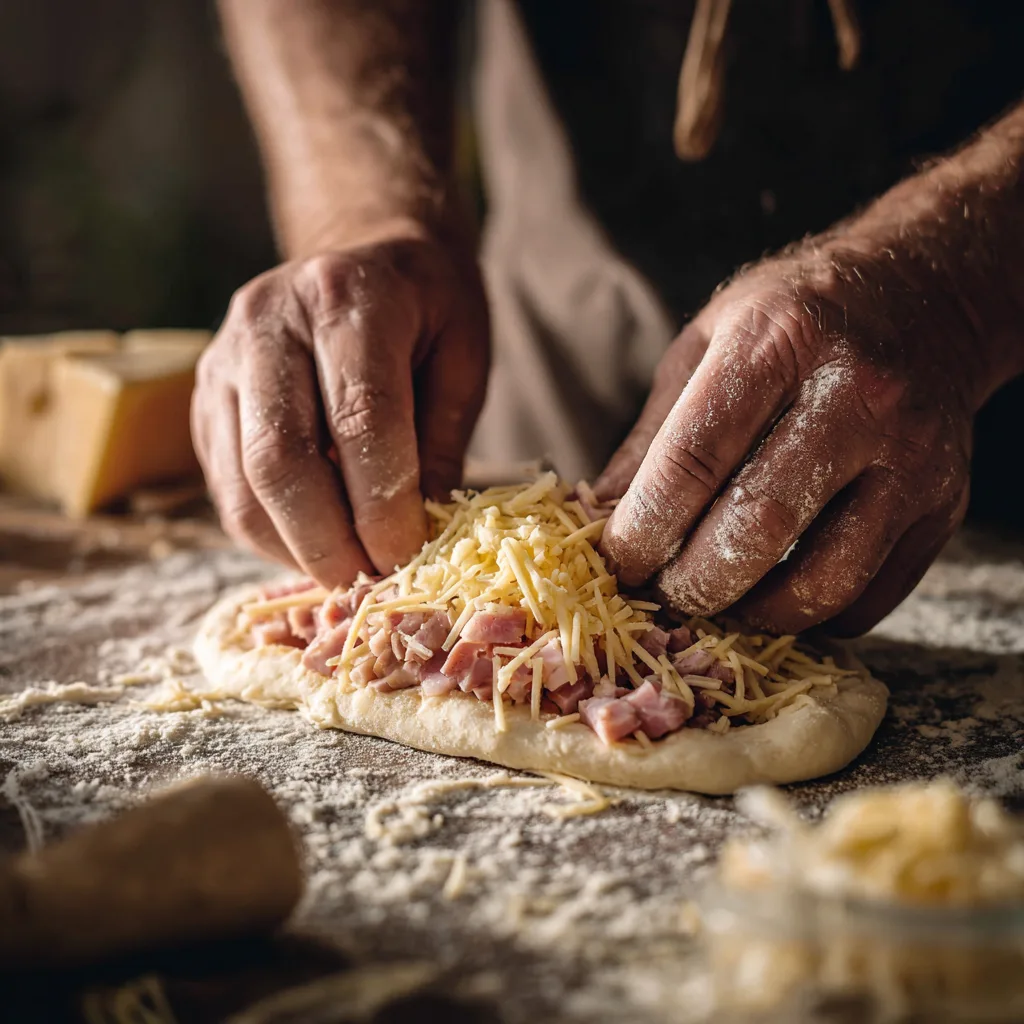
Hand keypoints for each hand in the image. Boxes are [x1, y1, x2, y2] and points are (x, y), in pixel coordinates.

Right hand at [192, 235, 488, 585]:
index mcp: (347, 298)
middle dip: (328, 543)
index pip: (358, 419)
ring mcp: (222, 358)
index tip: (407, 558)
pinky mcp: (202, 397)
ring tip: (346, 572)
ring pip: (241, 483)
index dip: (381, 505)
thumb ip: (441, 442)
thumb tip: (417, 537)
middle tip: (370, 584)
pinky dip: (269, 532)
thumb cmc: (428, 308)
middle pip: (280, 459)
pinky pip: (225, 486)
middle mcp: (268, 321)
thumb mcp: (464, 358)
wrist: (362, 254)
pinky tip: (314, 542)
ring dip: (294, 548)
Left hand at [598, 247, 982, 635]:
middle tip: (662, 595)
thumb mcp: (706, 343)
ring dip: (754, 614)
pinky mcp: (946, 504)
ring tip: (719, 605)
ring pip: (824, 578)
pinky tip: (778, 598)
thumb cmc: (794, 321)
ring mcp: (913, 454)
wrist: (926, 299)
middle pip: (759, 525)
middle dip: (694, 583)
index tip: (617, 564)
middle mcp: (855, 395)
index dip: (643, 528)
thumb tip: (599, 517)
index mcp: (776, 342)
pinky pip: (871, 596)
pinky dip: (813, 617)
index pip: (693, 458)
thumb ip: (654, 434)